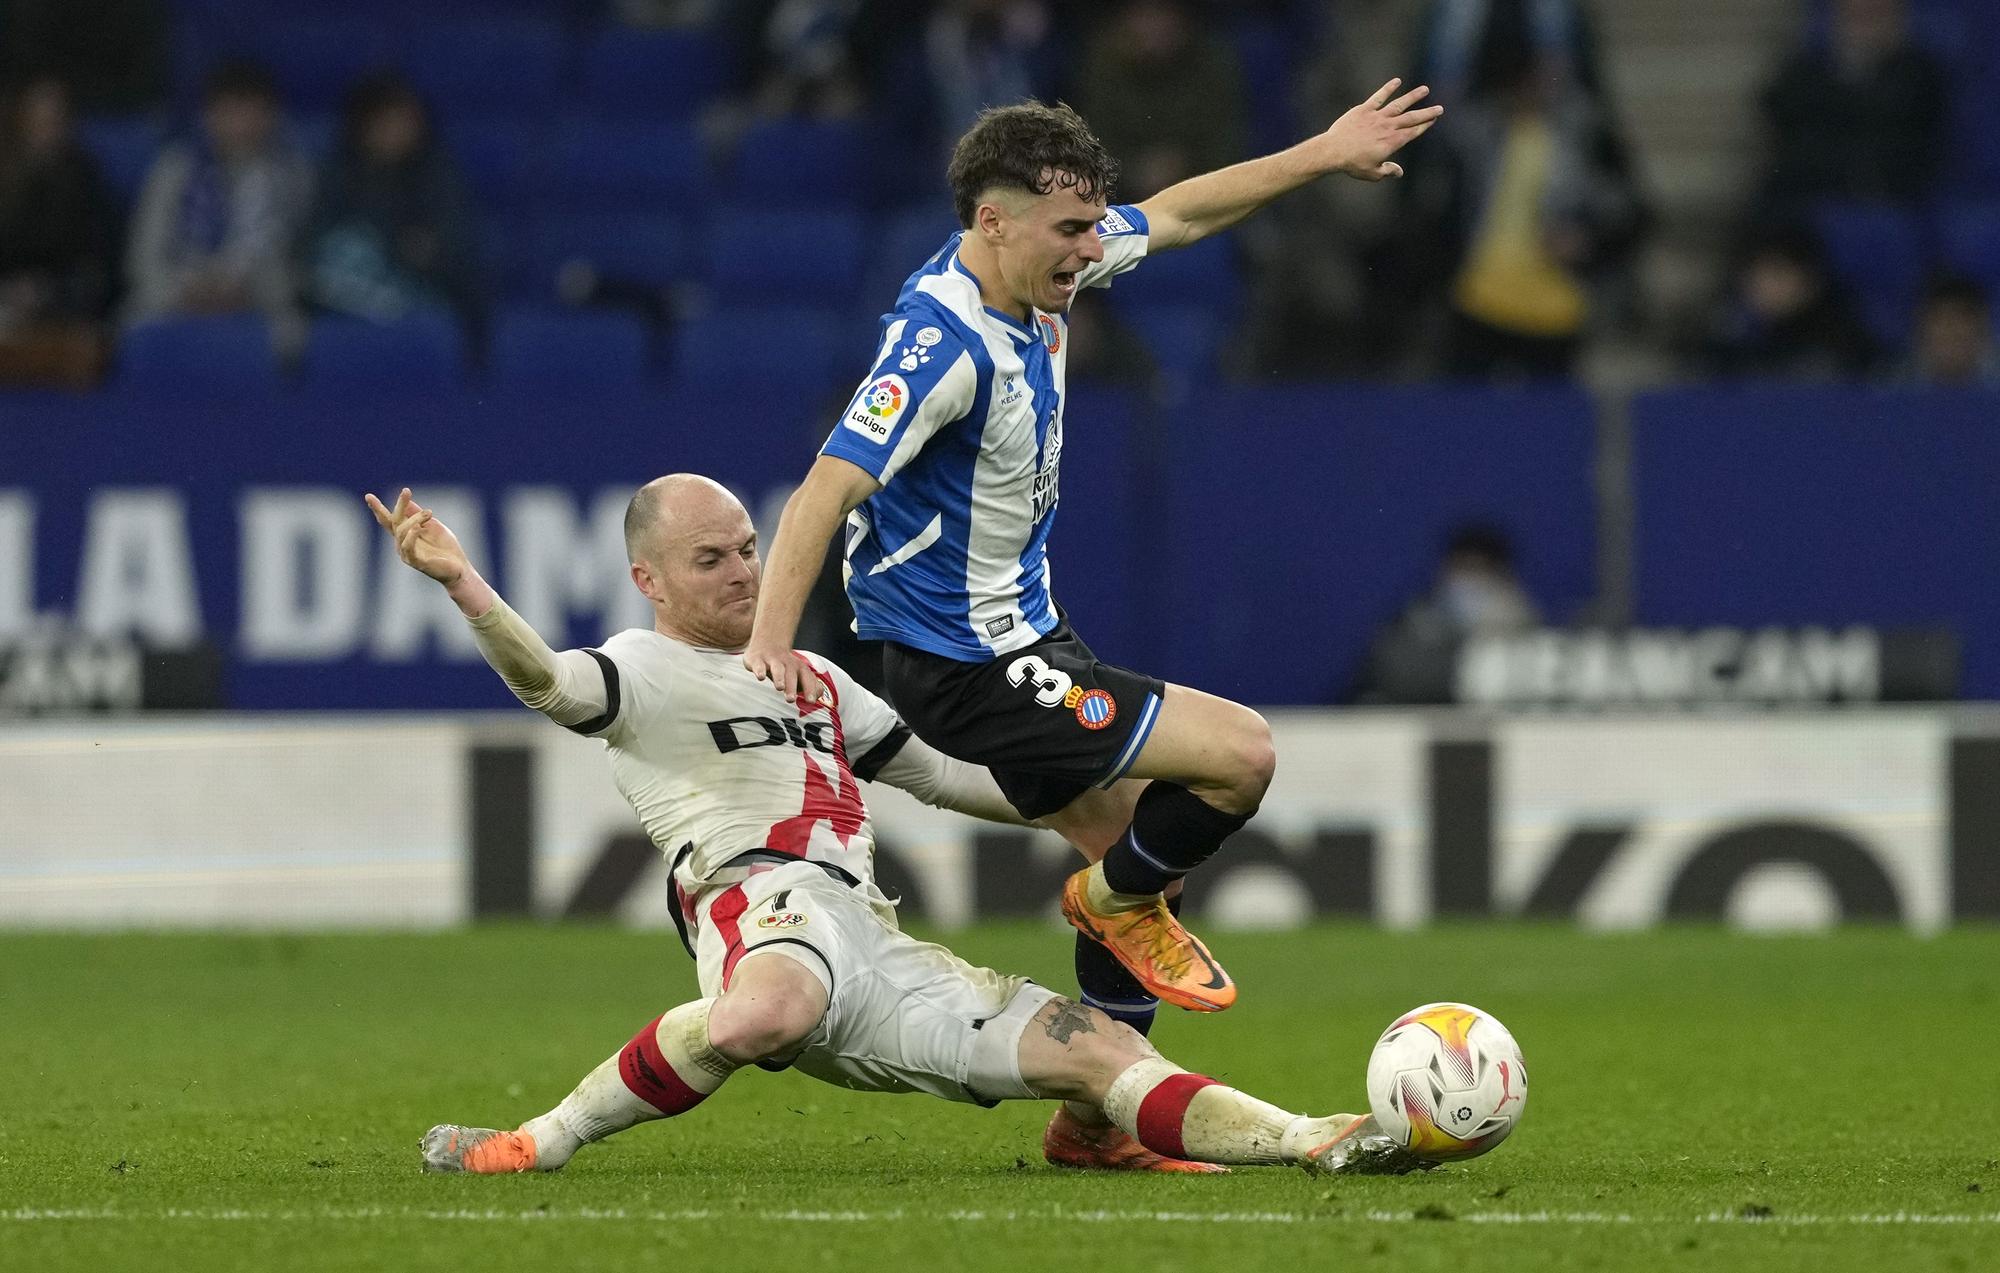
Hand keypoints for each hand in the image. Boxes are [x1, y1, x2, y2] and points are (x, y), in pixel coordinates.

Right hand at [364, 487, 468, 585]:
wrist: (459, 568)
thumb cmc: (446, 548)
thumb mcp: (433, 526)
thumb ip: (419, 516)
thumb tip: (408, 501)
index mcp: (406, 535)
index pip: (389, 520)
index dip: (378, 509)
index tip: (368, 496)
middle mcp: (402, 543)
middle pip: (392, 522)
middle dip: (392, 507)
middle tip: (401, 492)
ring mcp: (407, 553)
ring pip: (402, 531)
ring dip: (415, 518)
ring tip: (429, 513)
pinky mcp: (415, 562)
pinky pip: (407, 547)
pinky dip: (411, 535)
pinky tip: (418, 528)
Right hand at [742, 639, 827, 705]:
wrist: (768, 643)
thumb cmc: (786, 665)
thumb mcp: (800, 673)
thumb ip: (811, 685)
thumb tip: (819, 696)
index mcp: (799, 668)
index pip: (807, 678)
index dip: (810, 689)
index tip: (811, 701)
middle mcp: (787, 663)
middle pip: (791, 675)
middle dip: (792, 687)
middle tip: (791, 699)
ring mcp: (772, 661)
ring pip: (777, 669)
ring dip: (779, 678)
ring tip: (780, 688)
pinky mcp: (757, 660)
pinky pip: (759, 665)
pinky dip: (760, 671)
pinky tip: (761, 677)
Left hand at [1316, 78, 1443, 182]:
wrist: (1333, 151)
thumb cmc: (1352, 164)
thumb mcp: (1373, 174)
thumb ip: (1388, 171)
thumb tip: (1399, 172)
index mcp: (1392, 143)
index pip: (1413, 132)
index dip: (1424, 125)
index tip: (1433, 119)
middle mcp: (1388, 127)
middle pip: (1412, 118)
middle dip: (1427, 113)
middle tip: (1440, 108)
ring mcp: (1377, 117)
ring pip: (1399, 104)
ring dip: (1413, 96)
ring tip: (1425, 89)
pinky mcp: (1364, 110)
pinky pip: (1379, 97)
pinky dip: (1388, 88)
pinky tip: (1397, 81)